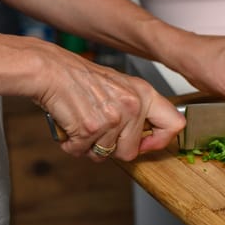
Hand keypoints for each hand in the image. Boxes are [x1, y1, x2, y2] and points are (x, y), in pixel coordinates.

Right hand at [30, 41, 184, 161]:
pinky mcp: (90, 128)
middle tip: (98, 129)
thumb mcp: (120, 85)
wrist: (50, 69)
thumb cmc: (81, 77)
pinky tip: (70, 124)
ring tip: (82, 121)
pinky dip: (72, 144)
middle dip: (111, 148)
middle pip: (130, 152)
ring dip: (89, 145)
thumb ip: (137, 108)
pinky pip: (81, 152)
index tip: (146, 143)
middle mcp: (132, 106)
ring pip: (103, 155)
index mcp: (144, 94)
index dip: (161, 141)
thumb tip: (150, 136)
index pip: (175, 125)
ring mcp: (112, 118)